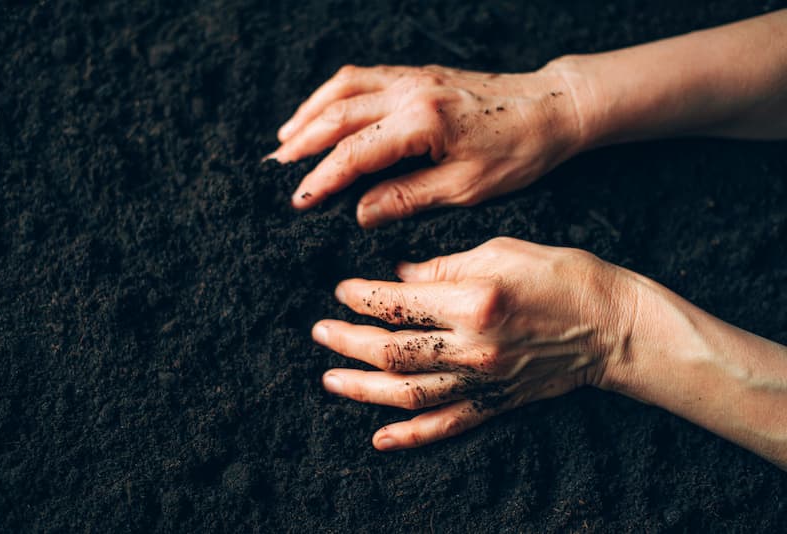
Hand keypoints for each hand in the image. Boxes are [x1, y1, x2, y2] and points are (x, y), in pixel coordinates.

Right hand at [270, 64, 585, 226]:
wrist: (550, 107)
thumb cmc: (518, 151)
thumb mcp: (466, 187)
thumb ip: (408, 198)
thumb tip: (360, 214)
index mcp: (423, 121)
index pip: (354, 151)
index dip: (321, 178)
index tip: (296, 201)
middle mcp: (410, 91)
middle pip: (338, 112)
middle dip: (301, 143)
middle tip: (273, 170)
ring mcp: (412, 76)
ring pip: (344, 87)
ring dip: (310, 113)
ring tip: (285, 140)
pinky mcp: (417, 73)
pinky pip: (362, 76)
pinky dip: (333, 95)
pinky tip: (323, 112)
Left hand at [313, 237, 637, 449]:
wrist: (614, 327)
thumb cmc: (564, 278)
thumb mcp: (501, 251)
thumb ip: (443, 267)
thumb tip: (399, 277)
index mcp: (474, 302)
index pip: (399, 303)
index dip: (362, 297)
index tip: (343, 290)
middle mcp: (473, 348)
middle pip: (392, 352)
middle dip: (348, 341)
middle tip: (321, 331)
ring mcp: (483, 382)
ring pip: (407, 394)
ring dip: (363, 388)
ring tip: (331, 379)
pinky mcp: (495, 403)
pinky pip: (446, 425)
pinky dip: (411, 436)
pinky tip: (380, 439)